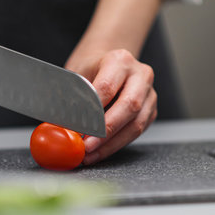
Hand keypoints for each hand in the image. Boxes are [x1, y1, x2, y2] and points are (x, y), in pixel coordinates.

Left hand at [66, 49, 157, 164]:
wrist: (108, 64)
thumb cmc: (91, 69)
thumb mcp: (77, 73)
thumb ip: (74, 95)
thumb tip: (63, 121)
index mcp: (120, 60)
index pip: (108, 87)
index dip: (93, 111)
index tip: (78, 128)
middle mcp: (140, 75)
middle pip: (129, 106)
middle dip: (106, 131)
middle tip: (87, 146)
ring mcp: (149, 93)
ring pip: (136, 124)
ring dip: (111, 143)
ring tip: (91, 154)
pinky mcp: (150, 111)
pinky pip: (136, 132)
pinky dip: (117, 144)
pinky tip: (100, 151)